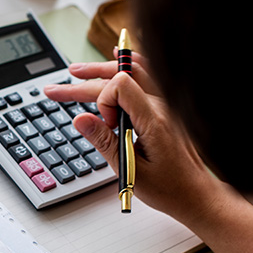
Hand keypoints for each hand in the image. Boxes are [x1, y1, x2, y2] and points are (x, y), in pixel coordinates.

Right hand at [44, 56, 252, 252]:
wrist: (197, 195)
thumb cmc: (170, 189)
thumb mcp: (131, 171)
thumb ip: (105, 142)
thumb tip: (80, 119)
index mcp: (155, 121)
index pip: (121, 86)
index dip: (102, 101)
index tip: (103, 126)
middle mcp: (162, 107)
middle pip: (120, 78)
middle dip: (84, 83)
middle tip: (55, 91)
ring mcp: (166, 105)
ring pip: (133, 72)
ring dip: (102, 71)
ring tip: (76, 72)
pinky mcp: (165, 110)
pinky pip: (148, 77)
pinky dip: (130, 66)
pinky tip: (118, 56)